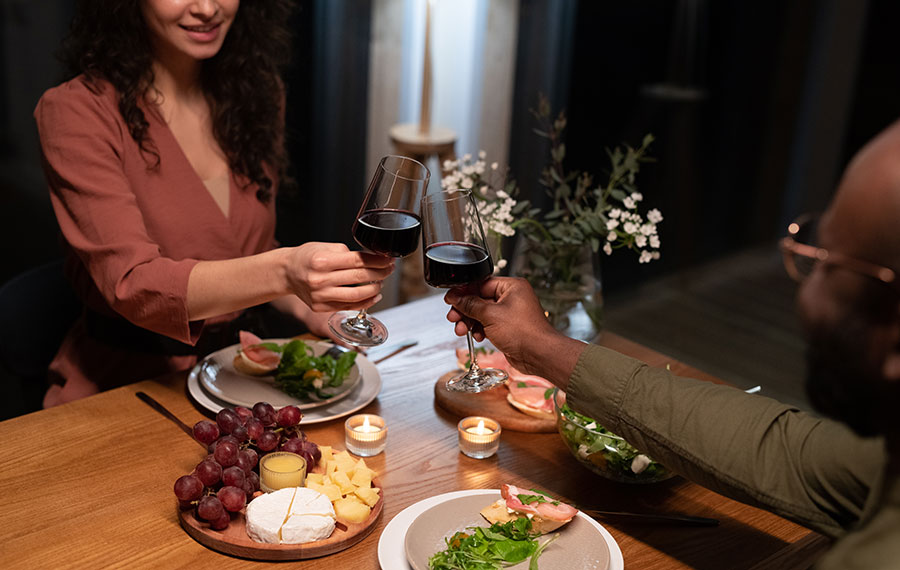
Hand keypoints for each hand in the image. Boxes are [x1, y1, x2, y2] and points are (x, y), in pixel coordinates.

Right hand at [285, 242, 393, 311]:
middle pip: (360, 277)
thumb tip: (370, 259)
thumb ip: (346, 252)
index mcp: (322, 261)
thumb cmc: (306, 257)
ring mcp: (320, 296)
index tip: (388, 259)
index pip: (358, 261)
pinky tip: (373, 295)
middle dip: (380, 273)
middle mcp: (320, 280)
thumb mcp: (324, 246)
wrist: (287, 272)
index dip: (377, 260)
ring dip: (375, 288)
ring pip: (357, 295)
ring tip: (381, 281)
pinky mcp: (321, 307)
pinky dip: (365, 302)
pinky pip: (349, 306)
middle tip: (389, 269)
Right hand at [444, 277, 562, 373]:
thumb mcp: (491, 315)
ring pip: (482, 313)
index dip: (464, 292)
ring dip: (470, 322)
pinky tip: (477, 336)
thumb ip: (470, 305)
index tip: (451, 298)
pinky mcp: (508, 327)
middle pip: (480, 299)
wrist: (539, 355)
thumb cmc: (525, 332)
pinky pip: (488, 324)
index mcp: (512, 287)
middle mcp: (512, 298)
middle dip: (465, 310)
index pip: (481, 284)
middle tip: (453, 317)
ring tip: (461, 329)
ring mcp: (510, 313)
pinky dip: (480, 329)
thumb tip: (456, 297)